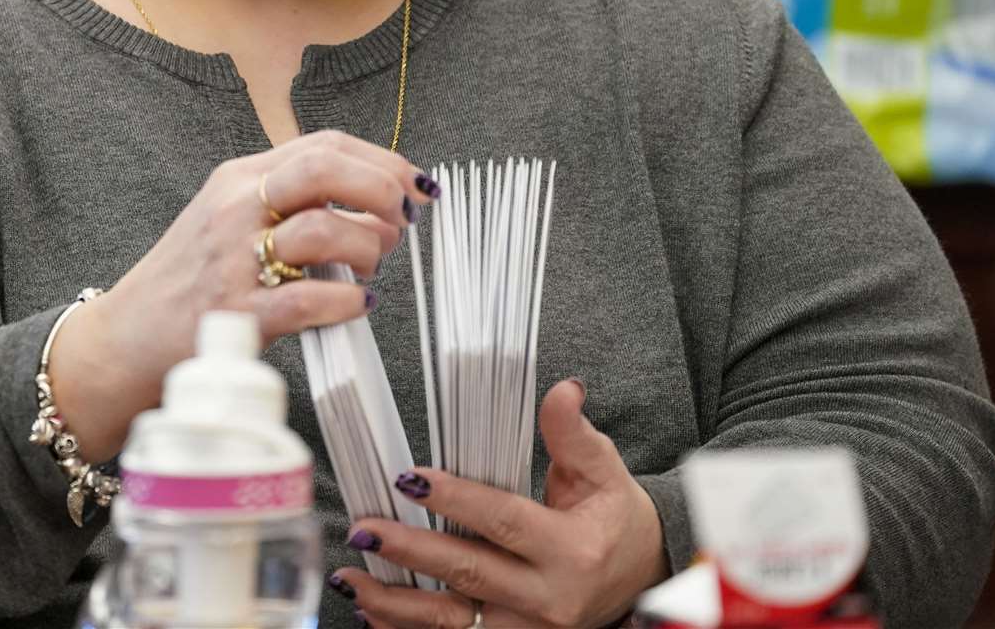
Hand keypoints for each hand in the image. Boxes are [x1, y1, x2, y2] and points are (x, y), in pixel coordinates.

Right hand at [50, 130, 437, 459]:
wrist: (121, 341)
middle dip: (380, 189)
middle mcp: (233, 209)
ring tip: (370, 269)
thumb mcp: (227, 222)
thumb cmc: (187, 285)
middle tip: (401, 221)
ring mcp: (231, 261)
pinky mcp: (235, 315)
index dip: (381, 161)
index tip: (414, 186)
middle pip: (324, 168)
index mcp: (237, 180)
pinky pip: (309, 298)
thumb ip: (288, 205)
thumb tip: (372, 208)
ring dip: (367, 248)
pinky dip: (347, 300)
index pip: (323, 145)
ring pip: (322, 229)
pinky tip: (357, 304)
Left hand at [332, 379, 669, 628]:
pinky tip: (370, 614)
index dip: (454, 500)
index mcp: (571, 548)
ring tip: (350, 577)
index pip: (503, 520)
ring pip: (453, 622)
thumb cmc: (616, 519)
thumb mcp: (604, 472)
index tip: (408, 480)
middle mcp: (550, 596)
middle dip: (410, 552)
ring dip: (395, 604)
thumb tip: (562, 389)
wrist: (644, 579)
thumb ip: (574, 434)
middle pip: (468, 573)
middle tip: (363, 529)